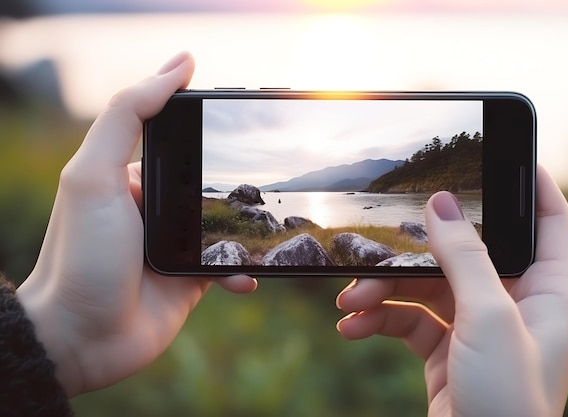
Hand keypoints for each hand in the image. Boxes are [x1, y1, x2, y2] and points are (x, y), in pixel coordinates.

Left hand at [16, 52, 256, 397]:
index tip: (242, 117)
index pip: (177, 141)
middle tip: (274, 174)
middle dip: (237, 179)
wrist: (82, 337)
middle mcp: (155, 208)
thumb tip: (179, 64)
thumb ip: (129, 115)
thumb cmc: (82, 254)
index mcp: (131, 177)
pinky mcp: (190, 279)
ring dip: (248, 226)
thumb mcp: (94, 174)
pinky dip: (242, 269)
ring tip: (274, 224)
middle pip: (208, 181)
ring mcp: (175, 245)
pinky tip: (249, 273)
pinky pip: (226, 265)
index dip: (207, 127)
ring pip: (224, 224)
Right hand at [336, 165, 567, 416]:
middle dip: (417, 250)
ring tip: (349, 301)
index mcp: (550, 291)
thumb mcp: (487, 318)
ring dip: (384, 291)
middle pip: (465, 252)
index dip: (529, 182)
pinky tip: (351, 325)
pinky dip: (378, 318)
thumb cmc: (506, 402)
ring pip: (427, 285)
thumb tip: (441, 203)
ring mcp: (477, 326)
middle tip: (381, 245)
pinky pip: (408, 318)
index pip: (547, 220)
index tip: (499, 150)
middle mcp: (515, 303)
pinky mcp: (445, 348)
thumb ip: (463, 255)